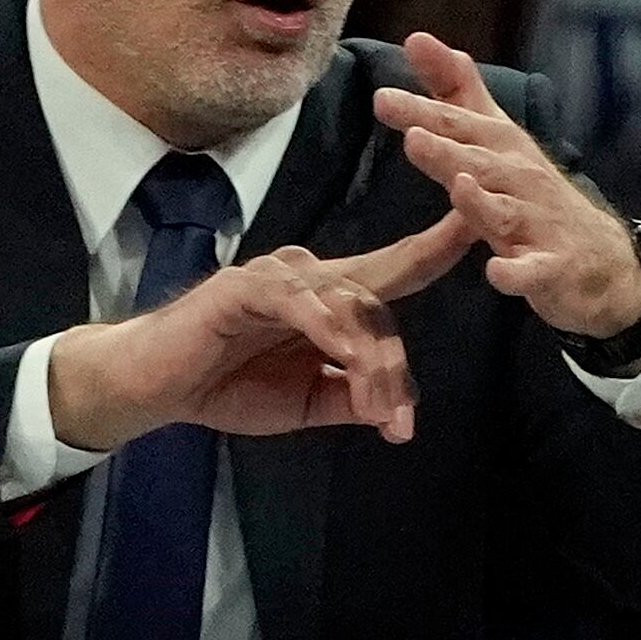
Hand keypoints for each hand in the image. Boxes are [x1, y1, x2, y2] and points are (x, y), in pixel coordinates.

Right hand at [47, 215, 471, 457]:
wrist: (155, 387)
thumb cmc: (226, 387)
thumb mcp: (305, 403)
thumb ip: (351, 398)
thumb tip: (396, 410)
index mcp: (329, 299)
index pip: (394, 270)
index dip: (438, 248)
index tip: (485, 226)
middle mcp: (310, 277)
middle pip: (379, 296)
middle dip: (401, 345)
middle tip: (402, 414)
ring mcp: (278, 278)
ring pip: (347, 306)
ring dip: (368, 361)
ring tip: (378, 410)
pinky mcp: (245, 289)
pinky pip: (301, 305)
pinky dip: (328, 331)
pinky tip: (344, 355)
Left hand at [373, 32, 640, 335]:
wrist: (600, 259)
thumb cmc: (535, 196)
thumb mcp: (497, 139)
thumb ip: (459, 93)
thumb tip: (419, 40)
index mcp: (501, 150)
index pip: (459, 122)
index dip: (426, 104)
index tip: (387, 88)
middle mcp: (519, 180)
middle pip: (479, 162)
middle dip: (447, 148)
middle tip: (411, 134)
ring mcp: (537, 225)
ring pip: (503, 212)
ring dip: (480, 201)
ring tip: (458, 185)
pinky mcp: (551, 268)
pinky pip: (532, 272)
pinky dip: (517, 272)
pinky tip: (498, 272)